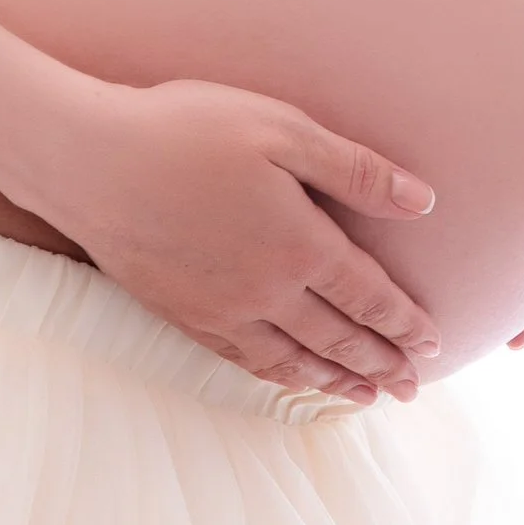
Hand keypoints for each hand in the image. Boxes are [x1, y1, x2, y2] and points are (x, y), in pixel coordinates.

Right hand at [22, 73, 442, 401]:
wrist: (88, 162)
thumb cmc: (185, 129)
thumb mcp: (279, 128)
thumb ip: (355, 169)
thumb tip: (424, 201)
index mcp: (299, 244)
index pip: (368, 297)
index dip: (405, 323)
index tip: (435, 344)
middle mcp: (266, 291)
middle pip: (338, 339)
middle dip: (381, 364)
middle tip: (414, 388)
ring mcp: (221, 310)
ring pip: (292, 360)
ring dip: (335, 381)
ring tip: (366, 396)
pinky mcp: (182, 314)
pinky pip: (244, 360)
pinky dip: (279, 376)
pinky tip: (288, 375)